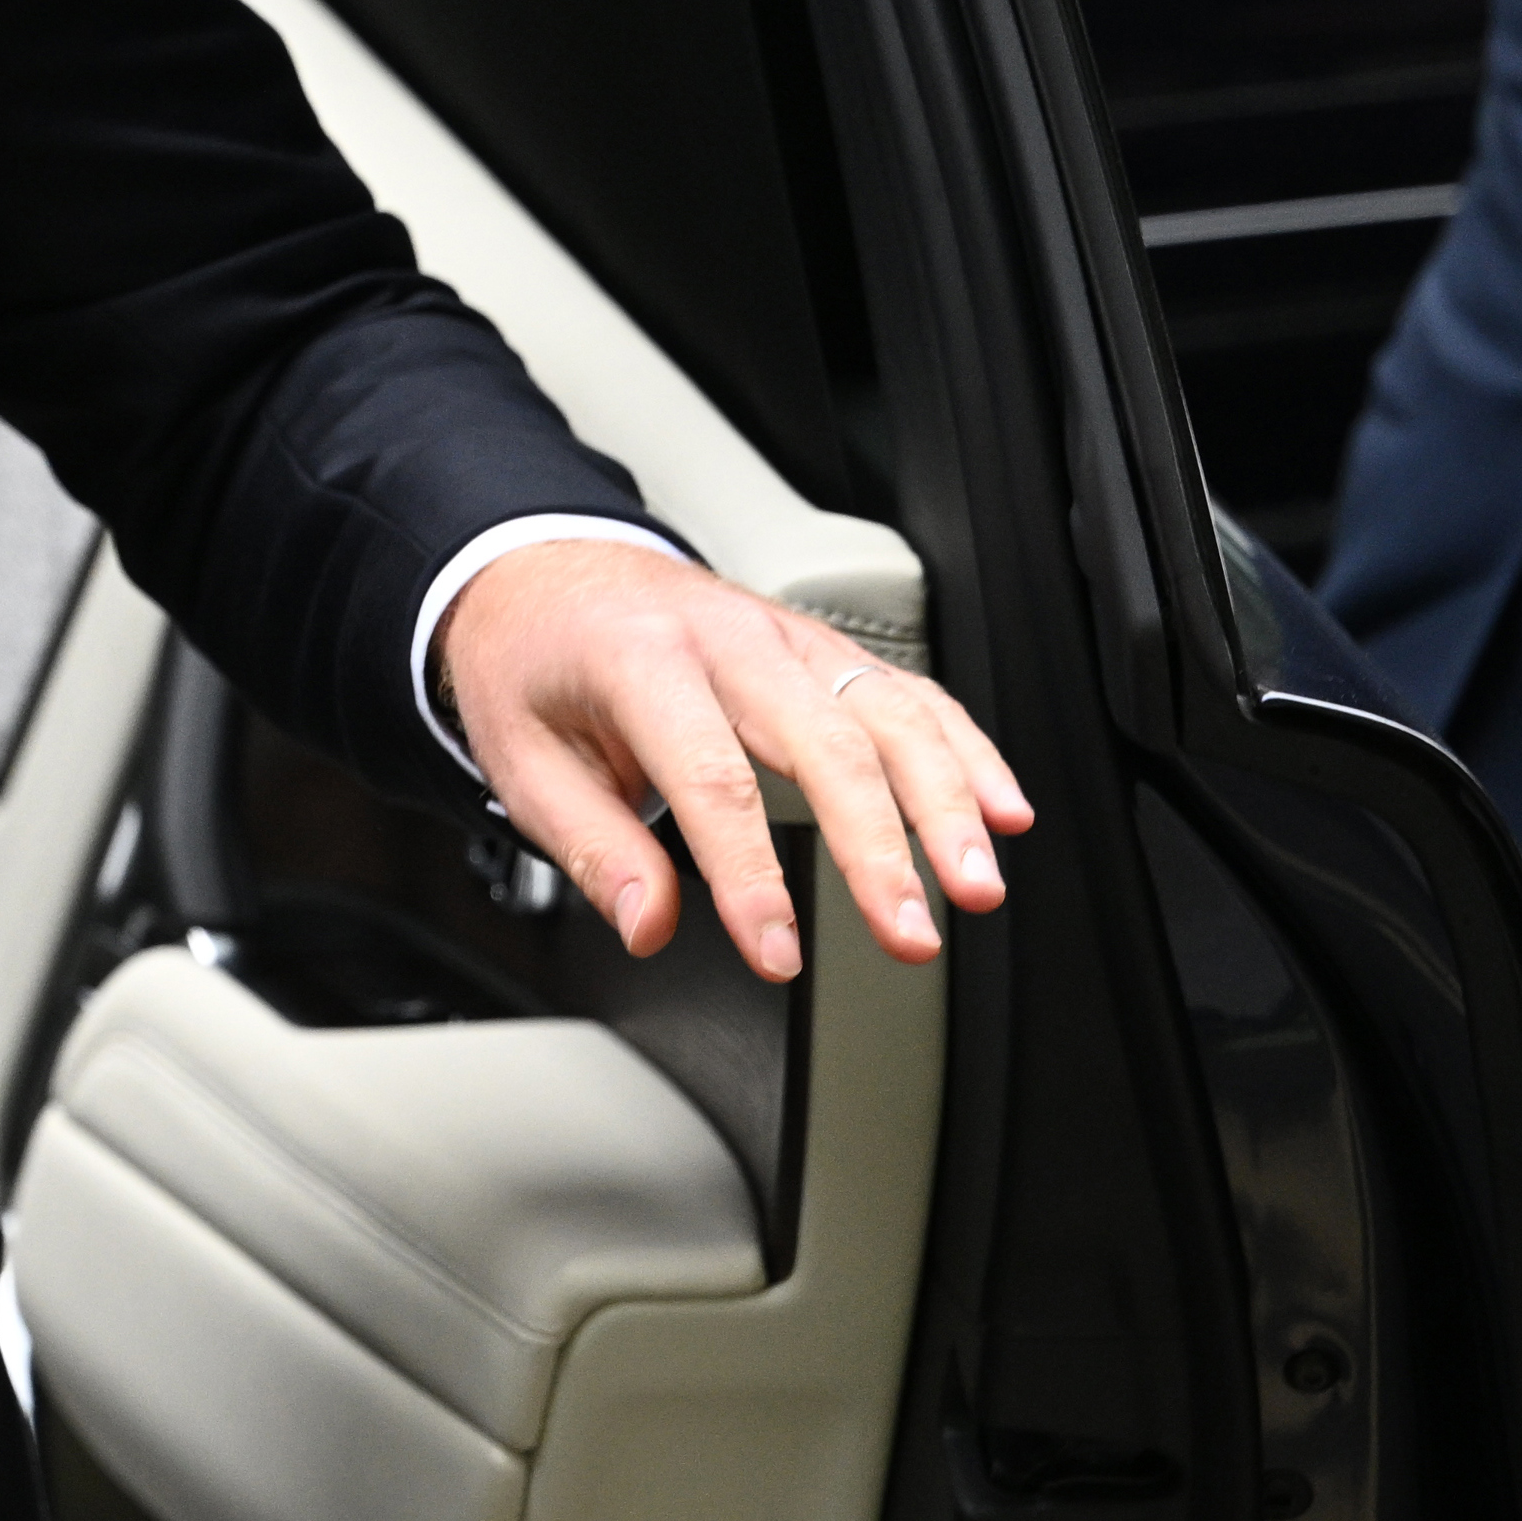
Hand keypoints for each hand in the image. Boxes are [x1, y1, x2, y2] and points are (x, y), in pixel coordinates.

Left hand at [433, 541, 1031, 981]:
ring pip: (888, 713)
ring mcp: (786, 636)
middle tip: (911, 935)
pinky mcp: (821, 648)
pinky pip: (908, 692)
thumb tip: (649, 925)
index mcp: (641, 659)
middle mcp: (729, 638)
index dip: (752, 875)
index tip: (777, 953)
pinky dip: (965, 749)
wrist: (541, 567)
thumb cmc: (531, 663)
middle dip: (881, 848)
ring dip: (947, 802)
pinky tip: (1003, 810)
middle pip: (826, 742)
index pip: (712, 777)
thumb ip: (589, 844)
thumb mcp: (519, 755)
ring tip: (977, 885)